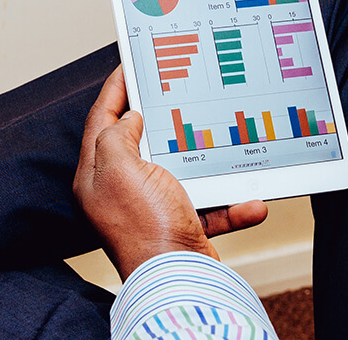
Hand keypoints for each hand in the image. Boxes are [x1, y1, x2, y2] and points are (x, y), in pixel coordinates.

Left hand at [73, 67, 268, 279]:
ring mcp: (152, 209)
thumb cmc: (145, 227)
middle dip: (163, 118)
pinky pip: (211, 205)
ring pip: (182, 171)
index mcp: (97, 176)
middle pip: (140, 142)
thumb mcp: (120, 168)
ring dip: (209, 163)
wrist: (178, 281)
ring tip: (223, 141)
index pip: (101, 120)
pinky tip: (250, 201)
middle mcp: (121, 191)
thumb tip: (130, 119)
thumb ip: (117, 136)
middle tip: (177, 90)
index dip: (115, 90)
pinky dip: (232, 204)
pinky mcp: (181, 226)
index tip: (129, 65)